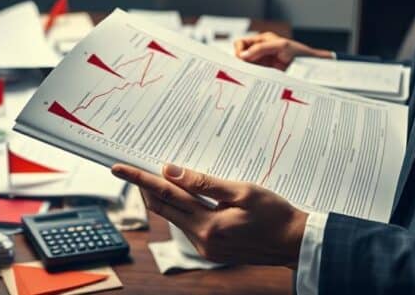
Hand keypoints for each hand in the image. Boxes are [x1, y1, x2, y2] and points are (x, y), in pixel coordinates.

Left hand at [111, 163, 306, 267]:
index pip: (165, 196)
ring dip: (165, 196)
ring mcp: (206, 248)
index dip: (139, 179)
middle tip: (132, 166)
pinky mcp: (212, 249)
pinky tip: (184, 192)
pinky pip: (188, 224)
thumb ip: (204, 182)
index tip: (120, 167)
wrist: (295, 242)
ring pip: (174, 216)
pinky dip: (181, 207)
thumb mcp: (242, 191)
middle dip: (145, 186)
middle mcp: (202, 240)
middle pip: (162, 209)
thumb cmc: (275, 214)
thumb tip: (171, 171)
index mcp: (208, 226)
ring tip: (160, 172)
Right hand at [233, 32, 332, 70]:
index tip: (241, 59)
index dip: (239, 50)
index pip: (241, 43)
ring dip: (246, 70)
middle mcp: (260, 50)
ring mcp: (263, 62)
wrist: (311, 67)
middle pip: (241, 55)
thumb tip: (242, 55)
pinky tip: (254, 79)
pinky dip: (252, 76)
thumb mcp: (281, 46)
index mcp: (262, 40)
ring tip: (249, 75)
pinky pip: (254, 74)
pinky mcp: (266, 72)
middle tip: (243, 69)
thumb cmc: (299, 52)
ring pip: (246, 66)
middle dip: (240, 61)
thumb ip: (260, 49)